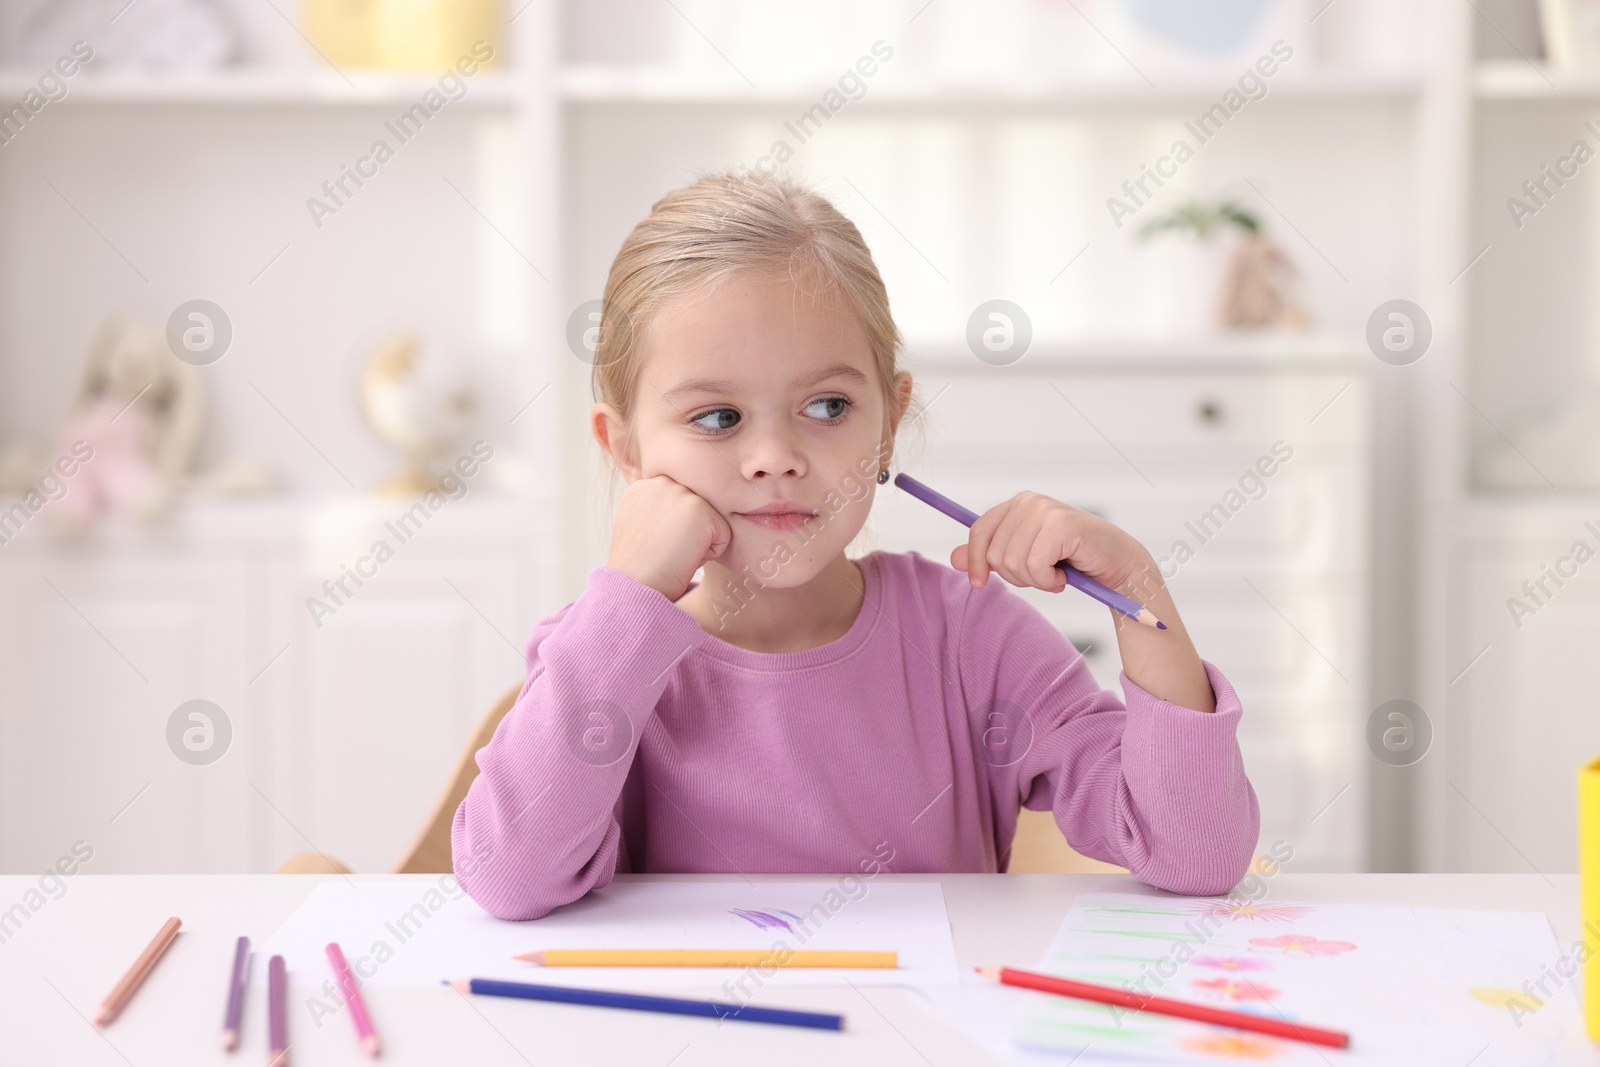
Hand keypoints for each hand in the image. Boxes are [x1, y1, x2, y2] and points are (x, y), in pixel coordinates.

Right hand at [608, 474, 731, 600]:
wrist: (633, 586)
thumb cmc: (638, 568)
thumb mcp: (639, 527)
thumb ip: (659, 510)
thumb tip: (685, 515)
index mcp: (645, 486)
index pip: (681, 504)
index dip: (675, 530)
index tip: (656, 545)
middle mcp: (662, 482)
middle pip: (698, 511)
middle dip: (688, 534)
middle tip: (665, 551)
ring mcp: (682, 493)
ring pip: (711, 521)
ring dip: (699, 543)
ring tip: (673, 554)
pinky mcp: (701, 510)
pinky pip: (723, 535)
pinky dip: (710, 554)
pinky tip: (684, 557)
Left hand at [949, 491, 1150, 595]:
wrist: (1115, 564)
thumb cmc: (1071, 559)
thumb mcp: (1024, 557)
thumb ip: (990, 555)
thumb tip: (954, 559)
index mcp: (1016, 505)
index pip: (979, 532)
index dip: (975, 562)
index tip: (979, 584)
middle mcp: (1028, 502)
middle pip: (995, 554)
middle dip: (1017, 576)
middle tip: (1042, 575)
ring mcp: (1045, 511)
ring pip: (1012, 563)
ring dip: (1035, 581)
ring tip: (1055, 574)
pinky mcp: (1061, 525)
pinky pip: (1035, 566)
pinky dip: (1048, 582)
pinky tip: (1064, 576)